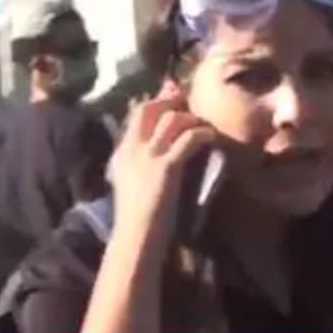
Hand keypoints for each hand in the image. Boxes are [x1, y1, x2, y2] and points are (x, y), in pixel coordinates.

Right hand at [110, 88, 215, 238]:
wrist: (136, 236)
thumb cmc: (135, 216)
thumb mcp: (128, 183)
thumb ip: (135, 164)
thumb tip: (151, 151)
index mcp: (121, 152)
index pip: (135, 115)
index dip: (155, 102)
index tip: (171, 96)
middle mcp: (132, 149)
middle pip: (150, 109)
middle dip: (170, 101)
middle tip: (188, 103)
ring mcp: (148, 156)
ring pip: (171, 119)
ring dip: (190, 118)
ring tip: (202, 124)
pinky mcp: (167, 167)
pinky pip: (188, 139)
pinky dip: (202, 134)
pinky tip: (211, 137)